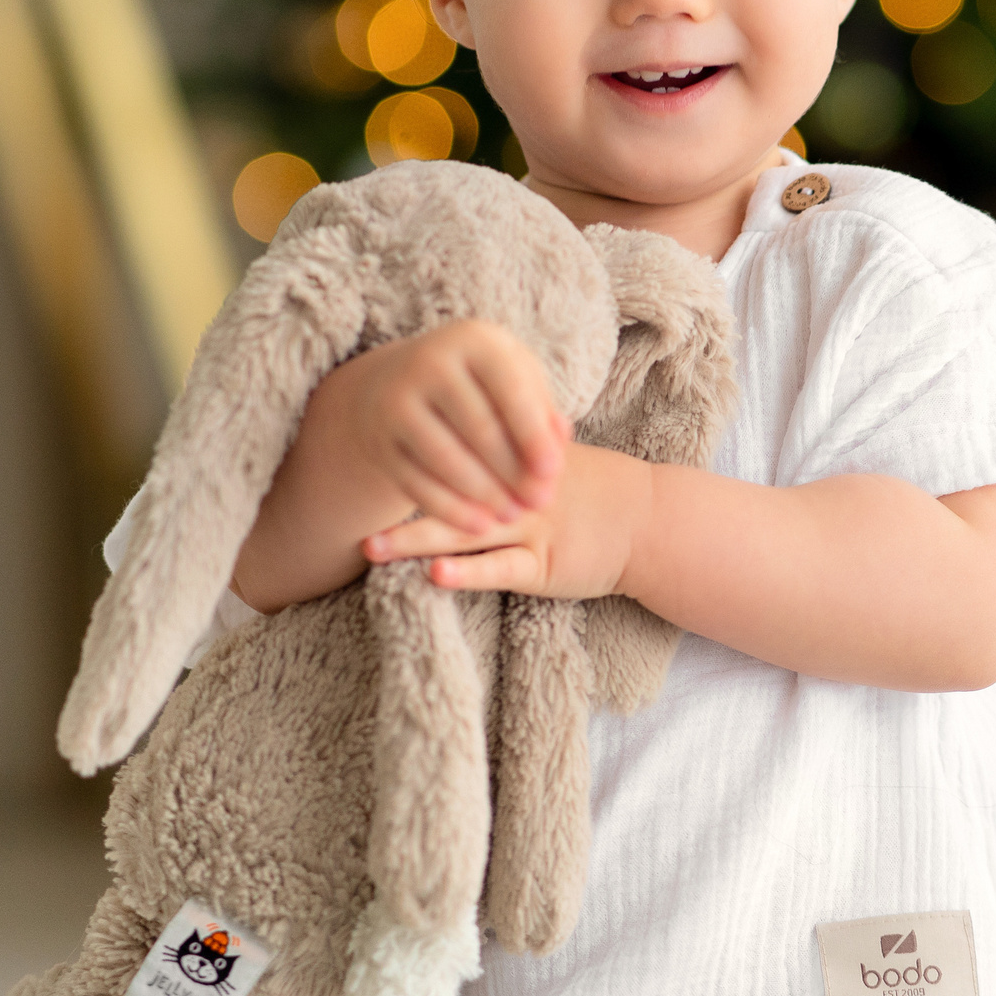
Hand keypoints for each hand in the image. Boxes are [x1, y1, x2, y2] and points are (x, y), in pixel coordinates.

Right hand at [329, 319, 571, 535]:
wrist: (400, 382)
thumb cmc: (480, 384)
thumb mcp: (515, 380)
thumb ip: (542, 410)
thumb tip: (558, 449)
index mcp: (472, 340)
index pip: (509, 389)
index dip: (533, 433)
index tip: (553, 472)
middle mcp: (429, 362)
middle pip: (478, 427)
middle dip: (513, 471)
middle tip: (540, 502)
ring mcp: (397, 401)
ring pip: (446, 458)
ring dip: (485, 494)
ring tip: (513, 515)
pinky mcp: (380, 440)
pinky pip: (417, 482)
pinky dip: (450, 509)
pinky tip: (479, 526)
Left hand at [363, 444, 651, 599]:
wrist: (647, 520)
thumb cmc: (591, 489)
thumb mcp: (544, 455)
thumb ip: (503, 440)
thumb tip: (455, 419)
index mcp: (510, 457)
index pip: (454, 449)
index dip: (408, 454)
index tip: (360, 453)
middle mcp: (513, 490)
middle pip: (447, 490)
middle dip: (396, 499)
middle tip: (349, 501)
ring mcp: (528, 528)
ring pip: (464, 532)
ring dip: (415, 541)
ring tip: (371, 547)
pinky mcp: (543, 565)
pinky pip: (500, 568)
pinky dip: (468, 572)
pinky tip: (435, 576)